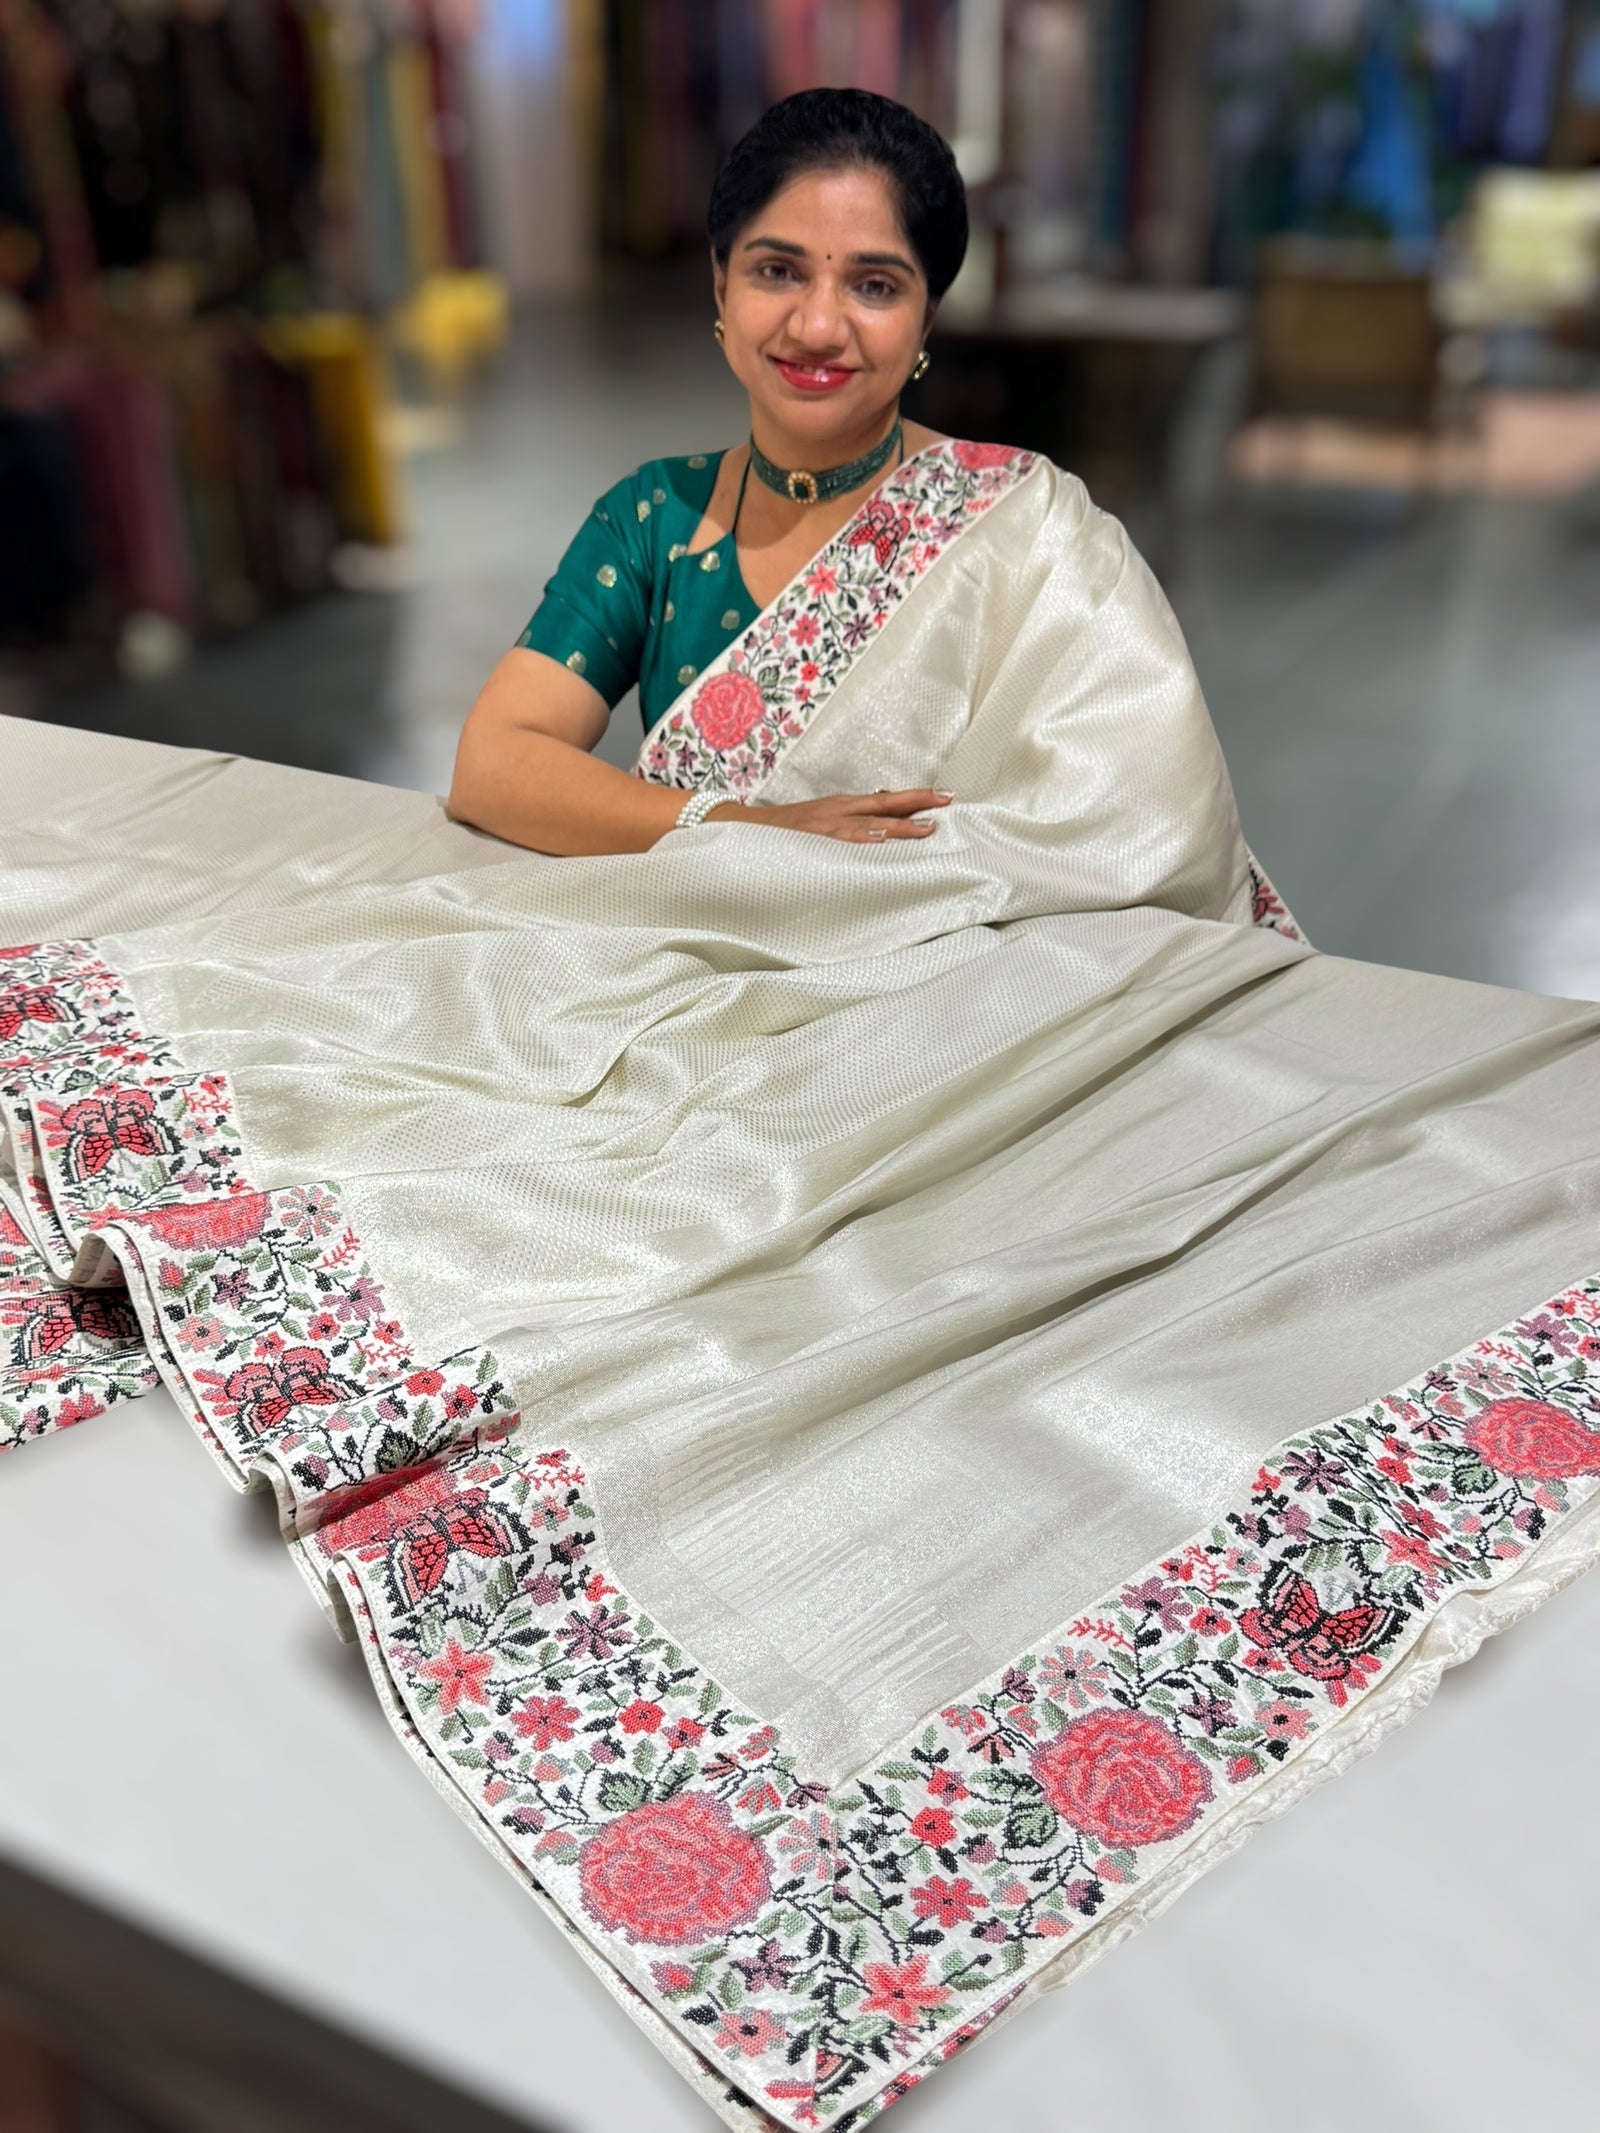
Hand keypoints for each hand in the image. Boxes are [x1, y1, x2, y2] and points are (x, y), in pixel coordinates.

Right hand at [711, 789, 952, 841]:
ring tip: (926, 828)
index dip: (915, 798)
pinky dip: (859, 838)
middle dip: (917, 802)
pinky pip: (837, 840)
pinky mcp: (808, 839)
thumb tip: (881, 838)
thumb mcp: (820, 828)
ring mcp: (823, 825)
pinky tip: (878, 840)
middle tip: (949, 801)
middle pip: (883, 804)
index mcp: (841, 808)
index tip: (946, 797)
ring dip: (897, 825)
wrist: (736, 828)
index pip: (885, 801)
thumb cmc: (783, 834)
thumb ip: (849, 832)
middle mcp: (836, 811)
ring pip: (867, 823)